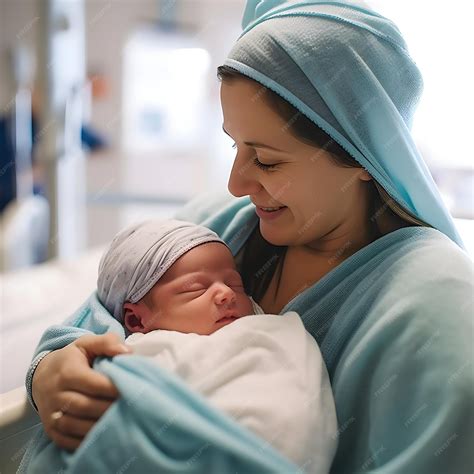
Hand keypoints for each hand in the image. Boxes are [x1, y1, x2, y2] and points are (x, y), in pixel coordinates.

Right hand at [32, 333, 131, 450]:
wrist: (42, 375)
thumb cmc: (72, 358)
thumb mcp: (86, 343)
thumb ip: (107, 342)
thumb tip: (127, 352)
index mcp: (68, 372)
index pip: (95, 384)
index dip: (115, 388)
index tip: (134, 389)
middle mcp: (57, 394)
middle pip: (87, 406)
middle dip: (111, 408)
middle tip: (132, 407)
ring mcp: (52, 414)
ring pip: (78, 425)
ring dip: (101, 426)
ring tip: (122, 421)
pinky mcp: (51, 430)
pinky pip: (68, 441)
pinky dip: (87, 441)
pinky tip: (104, 435)